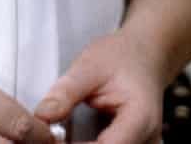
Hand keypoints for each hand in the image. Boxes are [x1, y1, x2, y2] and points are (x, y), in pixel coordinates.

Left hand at [34, 32, 165, 143]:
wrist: (145, 56)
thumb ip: (67, 91)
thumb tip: (41, 115)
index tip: (51, 140)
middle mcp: (148, 140)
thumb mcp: (89, 65)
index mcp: (141, 118)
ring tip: (60, 136)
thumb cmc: (121, 57)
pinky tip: (72, 141)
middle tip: (51, 136)